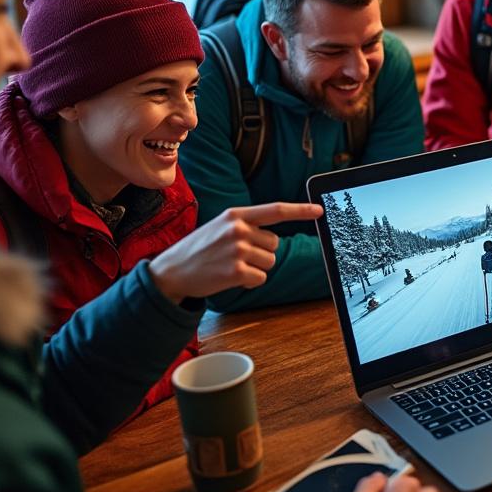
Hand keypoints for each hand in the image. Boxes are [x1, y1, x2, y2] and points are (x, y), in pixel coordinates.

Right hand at [148, 202, 322, 304]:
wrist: (171, 272)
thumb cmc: (198, 250)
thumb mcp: (219, 227)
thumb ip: (245, 226)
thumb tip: (275, 237)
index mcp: (235, 215)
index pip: (276, 210)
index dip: (301, 210)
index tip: (320, 210)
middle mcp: (238, 229)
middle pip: (275, 244)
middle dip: (261, 252)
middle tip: (234, 256)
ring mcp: (238, 250)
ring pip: (269, 262)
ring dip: (255, 268)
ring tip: (229, 265)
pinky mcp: (237, 271)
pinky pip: (260, 278)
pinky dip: (249, 282)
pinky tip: (229, 277)